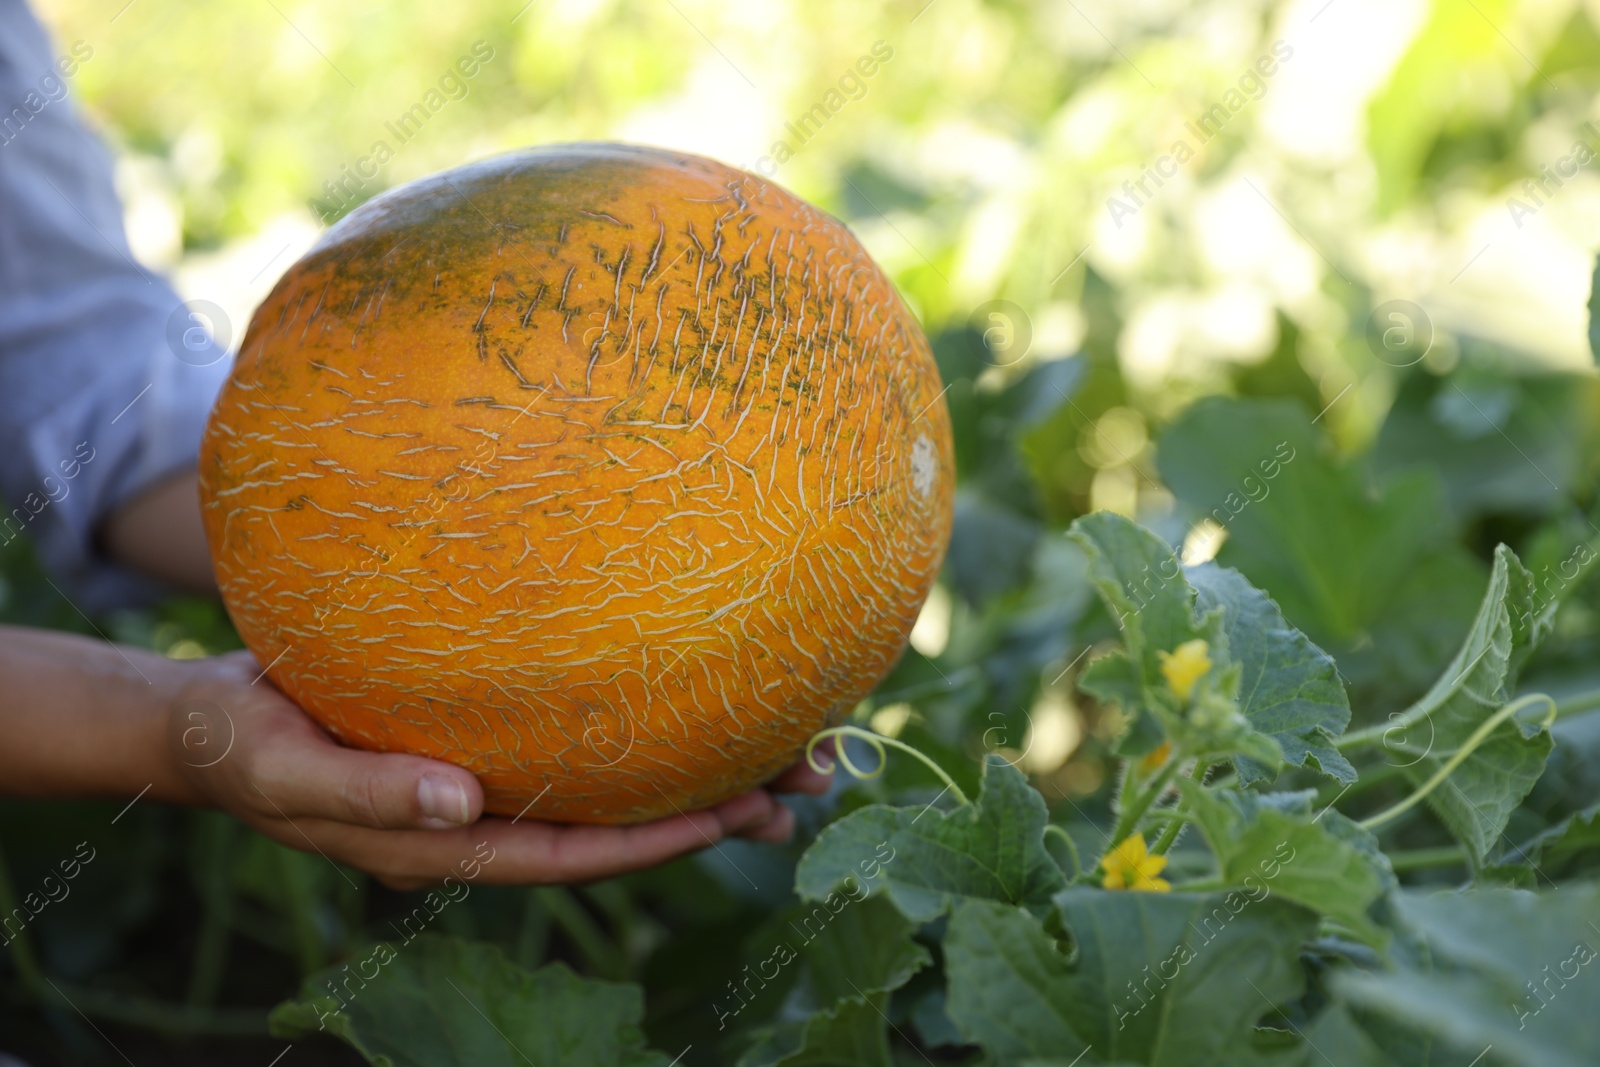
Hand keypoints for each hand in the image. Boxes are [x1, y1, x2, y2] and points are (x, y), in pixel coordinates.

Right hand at [166, 651, 832, 889]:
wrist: (204, 720)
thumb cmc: (237, 743)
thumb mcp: (286, 768)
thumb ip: (368, 794)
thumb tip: (459, 805)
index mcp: (442, 843)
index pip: (572, 852)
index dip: (656, 841)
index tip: (736, 814)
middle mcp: (477, 821)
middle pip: (612, 824)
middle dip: (706, 808)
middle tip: (801, 781)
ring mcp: (478, 784)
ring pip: (605, 785)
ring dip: (689, 767)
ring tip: (782, 745)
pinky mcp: (474, 738)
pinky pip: (571, 744)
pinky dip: (633, 729)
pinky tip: (677, 698)